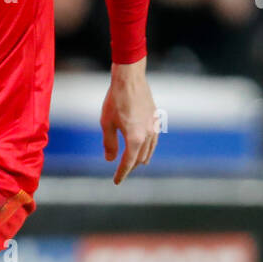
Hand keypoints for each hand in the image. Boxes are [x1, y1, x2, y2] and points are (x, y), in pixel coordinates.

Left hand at [100, 58, 159, 184]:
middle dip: (130, 167)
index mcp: (135, 138)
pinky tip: (143, 147)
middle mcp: (147, 135)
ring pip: (149, 150)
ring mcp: (154, 127)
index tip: (116, 182)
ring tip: (135, 164)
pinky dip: (148, 148)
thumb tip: (110, 160)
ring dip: (141, 159)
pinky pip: (153, 140)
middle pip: (140, 158)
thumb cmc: (115, 100)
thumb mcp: (106, 123)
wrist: (130, 80)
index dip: (121, 173)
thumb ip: (109, 143)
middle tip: (121, 173)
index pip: (128, 162)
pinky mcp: (156, 120)